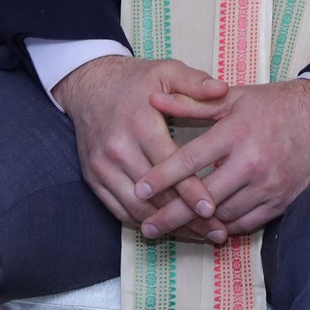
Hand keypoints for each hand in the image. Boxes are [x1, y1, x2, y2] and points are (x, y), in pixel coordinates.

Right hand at [51, 54, 227, 239]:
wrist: (88, 86)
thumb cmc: (134, 82)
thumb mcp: (166, 72)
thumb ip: (194, 82)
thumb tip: (221, 90)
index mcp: (138, 124)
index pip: (168, 164)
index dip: (190, 190)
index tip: (212, 209)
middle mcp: (117, 148)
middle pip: (155, 193)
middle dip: (187, 217)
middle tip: (217, 232)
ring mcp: (102, 166)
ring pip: (137, 208)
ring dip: (167, 226)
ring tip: (198, 236)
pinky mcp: (93, 178)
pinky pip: (119, 210)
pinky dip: (144, 223)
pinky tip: (167, 229)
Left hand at [133, 78, 309, 238]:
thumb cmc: (273, 105)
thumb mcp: (232, 97)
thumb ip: (192, 103)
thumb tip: (153, 101)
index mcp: (236, 133)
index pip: (190, 160)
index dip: (162, 177)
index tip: (140, 189)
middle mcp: (252, 162)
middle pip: (204, 196)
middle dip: (172, 214)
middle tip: (147, 226)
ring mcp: (269, 185)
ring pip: (224, 215)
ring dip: (196, 225)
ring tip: (171, 231)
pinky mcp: (282, 202)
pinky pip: (246, 223)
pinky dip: (224, 228)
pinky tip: (205, 229)